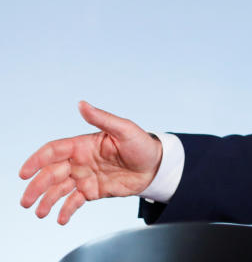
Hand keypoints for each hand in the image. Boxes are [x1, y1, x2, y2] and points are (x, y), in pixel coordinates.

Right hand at [19, 101, 162, 224]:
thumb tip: (81, 104)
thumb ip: (102, 118)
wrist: (156, 166)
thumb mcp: (124, 129)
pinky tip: (61, 219)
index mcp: (83, 145)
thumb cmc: (141, 144)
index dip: (37, 160)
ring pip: (59, 189)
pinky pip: (74, 202)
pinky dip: (66, 210)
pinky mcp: (93, 191)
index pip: (53, 151)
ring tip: (40, 213)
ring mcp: (85, 177)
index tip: (24, 173)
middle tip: (26, 202)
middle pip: (51, 173)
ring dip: (46, 201)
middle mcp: (80, 161)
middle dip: (36, 186)